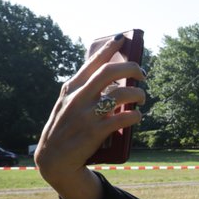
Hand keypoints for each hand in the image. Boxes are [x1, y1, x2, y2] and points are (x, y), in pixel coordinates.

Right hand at [34, 34, 145, 198]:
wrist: (55, 160)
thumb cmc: (66, 129)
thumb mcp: (67, 105)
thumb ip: (84, 90)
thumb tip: (113, 77)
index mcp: (71, 89)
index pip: (92, 63)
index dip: (108, 49)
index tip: (122, 38)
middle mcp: (77, 98)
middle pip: (110, 73)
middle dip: (131, 68)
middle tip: (143, 74)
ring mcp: (86, 115)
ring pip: (120, 94)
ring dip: (138, 94)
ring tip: (142, 98)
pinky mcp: (95, 132)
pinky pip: (123, 118)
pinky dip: (135, 116)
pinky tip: (137, 116)